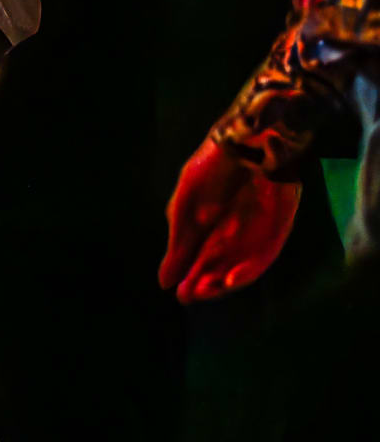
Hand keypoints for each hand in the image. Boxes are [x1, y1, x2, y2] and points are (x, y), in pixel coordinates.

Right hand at [161, 133, 301, 300]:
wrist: (247, 145)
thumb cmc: (210, 170)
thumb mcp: (186, 207)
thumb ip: (179, 243)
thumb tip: (164, 281)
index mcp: (206, 229)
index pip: (197, 262)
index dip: (189, 278)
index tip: (178, 293)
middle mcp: (231, 237)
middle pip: (218, 269)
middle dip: (204, 284)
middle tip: (191, 296)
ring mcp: (255, 236)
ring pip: (239, 268)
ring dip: (224, 282)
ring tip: (208, 289)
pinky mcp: (275, 233)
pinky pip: (262, 258)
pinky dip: (247, 270)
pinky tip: (231, 278)